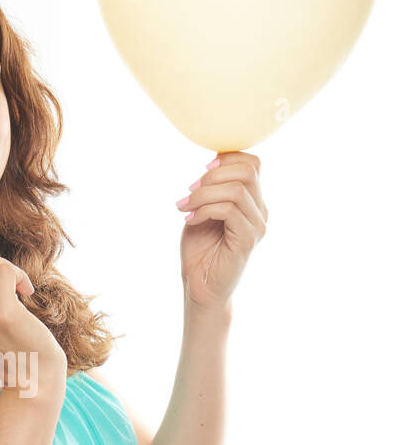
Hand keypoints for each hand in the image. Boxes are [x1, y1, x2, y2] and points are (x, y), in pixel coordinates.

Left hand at [176, 151, 267, 311]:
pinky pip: (229, 210)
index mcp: (252, 201)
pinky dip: (205, 210)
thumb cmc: (200, 249)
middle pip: (248, 171)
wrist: (200, 286)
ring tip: (184, 207)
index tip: (202, 170)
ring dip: (203, 194)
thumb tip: (213, 161)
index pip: (252, 163)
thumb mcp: (203, 209)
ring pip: (236, 190)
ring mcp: (257, 226)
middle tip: (189, 191)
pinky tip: (190, 220)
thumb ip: (212, 188)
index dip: (227, 158)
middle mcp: (260, 211)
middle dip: (213, 175)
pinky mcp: (248, 240)